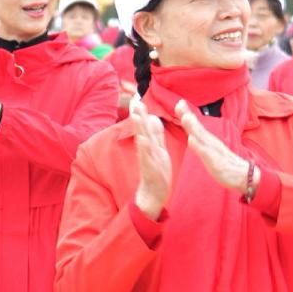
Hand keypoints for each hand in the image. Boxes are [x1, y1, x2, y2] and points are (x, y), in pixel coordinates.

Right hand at [130, 99, 171, 218]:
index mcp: (151, 145)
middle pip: (141, 130)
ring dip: (139, 128)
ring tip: (136, 115)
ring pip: (142, 141)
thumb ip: (156, 135)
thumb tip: (153, 118)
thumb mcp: (158, 150)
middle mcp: (147, 150)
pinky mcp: (150, 169)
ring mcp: (147, 159)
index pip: (145, 126)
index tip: (138, 98)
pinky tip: (142, 139)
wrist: (154, 193)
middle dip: (138, 116)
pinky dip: (144, 148)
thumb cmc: (156, 172)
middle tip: (134, 101)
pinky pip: (146, 157)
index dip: (141, 113)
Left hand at [175, 100, 250, 192]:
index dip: (187, 115)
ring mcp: (215, 152)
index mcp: (209, 141)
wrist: (245, 176)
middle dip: (188, 116)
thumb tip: (192, 135)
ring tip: (185, 117)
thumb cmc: (226, 163)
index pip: (196, 126)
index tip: (179, 102)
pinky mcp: (217, 163)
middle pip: (198, 128)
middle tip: (179, 104)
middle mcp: (212, 143)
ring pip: (202, 138)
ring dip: (193, 128)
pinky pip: (207, 154)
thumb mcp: (211, 152)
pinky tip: (191, 140)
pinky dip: (199, 147)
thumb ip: (202, 143)